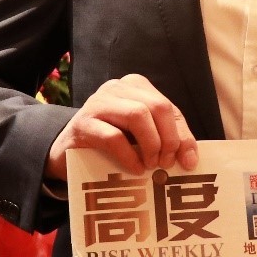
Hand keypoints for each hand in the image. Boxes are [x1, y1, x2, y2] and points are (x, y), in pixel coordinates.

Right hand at [45, 73, 197, 180]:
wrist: (66, 153)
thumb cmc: (109, 144)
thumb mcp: (140, 138)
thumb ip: (165, 141)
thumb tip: (190, 159)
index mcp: (135, 87)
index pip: (169, 108)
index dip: (182, 135)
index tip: (189, 161)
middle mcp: (117, 88)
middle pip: (157, 107)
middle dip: (169, 138)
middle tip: (167, 163)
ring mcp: (98, 103)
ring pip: (138, 115)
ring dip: (151, 144)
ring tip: (152, 165)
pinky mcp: (83, 123)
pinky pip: (114, 137)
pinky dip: (129, 156)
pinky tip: (135, 169)